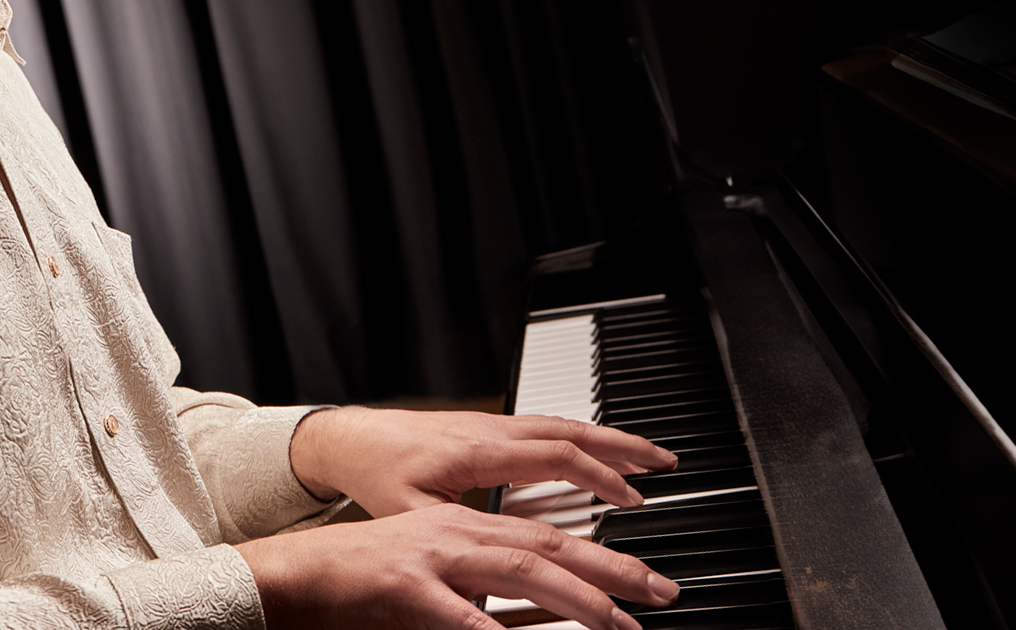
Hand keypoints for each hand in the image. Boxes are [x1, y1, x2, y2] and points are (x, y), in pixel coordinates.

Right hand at [238, 501, 679, 629]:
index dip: (603, 557)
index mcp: (462, 527)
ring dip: (576, 597)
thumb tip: (541, 615)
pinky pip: (462, 615)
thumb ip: (484, 593)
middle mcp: (454, 533)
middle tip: (663, 593)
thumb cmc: (359, 582)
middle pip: (547, 545)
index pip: (547, 534)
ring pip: (518, 570)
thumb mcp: (432, 578)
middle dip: (612, 571)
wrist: (291, 572)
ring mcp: (431, 557)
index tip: (647, 581)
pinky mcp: (405, 586)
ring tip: (619, 622)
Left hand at [290, 407, 677, 516]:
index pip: (553, 456)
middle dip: (622, 449)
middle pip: (571, 431)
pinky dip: (583, 438)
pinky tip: (602, 453)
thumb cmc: (375, 476)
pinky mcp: (489, 428)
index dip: (597, 477)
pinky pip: (547, 426)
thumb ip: (455, 541)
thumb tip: (487, 591)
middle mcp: (491, 430)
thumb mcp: (409, 516)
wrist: (348, 439)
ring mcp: (492, 424)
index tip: (632, 501)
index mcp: (477, 450)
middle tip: (667, 465)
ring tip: (652, 456)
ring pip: (563, 423)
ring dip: (609, 438)